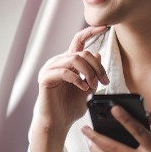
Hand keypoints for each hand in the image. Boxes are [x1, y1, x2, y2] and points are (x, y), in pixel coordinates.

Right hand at [29, 25, 108, 151]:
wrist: (57, 123)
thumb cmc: (70, 107)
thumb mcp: (87, 87)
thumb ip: (92, 72)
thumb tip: (98, 54)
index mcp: (68, 62)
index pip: (79, 41)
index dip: (91, 31)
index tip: (105, 27)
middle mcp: (58, 62)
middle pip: (82, 52)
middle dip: (97, 67)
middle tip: (104, 81)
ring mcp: (50, 69)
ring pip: (74, 59)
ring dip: (89, 72)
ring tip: (93, 86)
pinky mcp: (46, 78)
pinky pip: (65, 72)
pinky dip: (78, 79)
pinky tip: (84, 88)